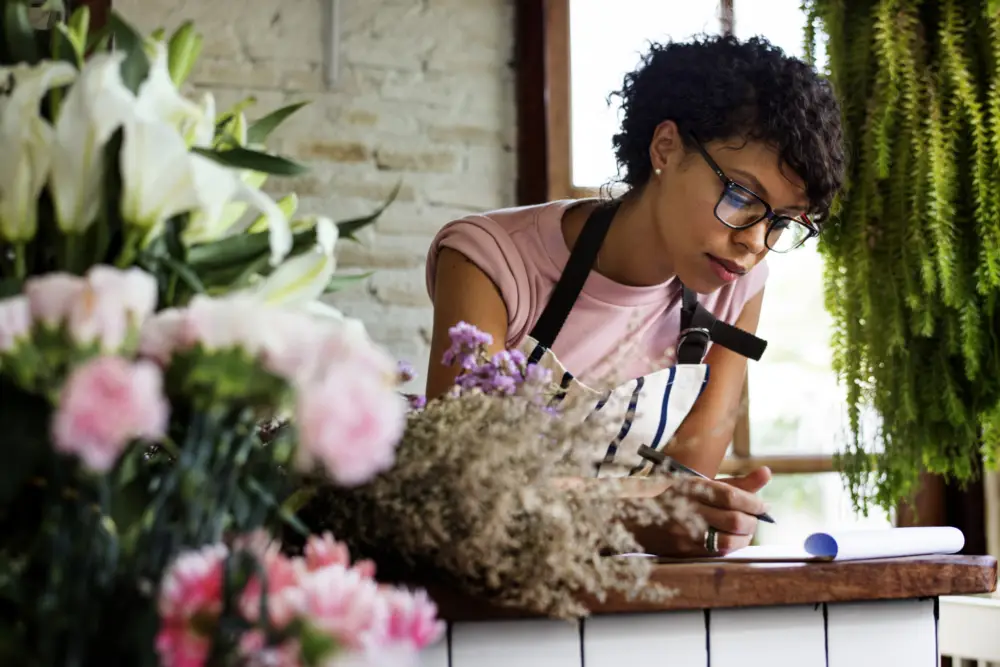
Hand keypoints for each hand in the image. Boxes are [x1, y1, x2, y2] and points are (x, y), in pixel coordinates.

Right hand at [631, 466, 771, 556]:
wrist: (631, 517)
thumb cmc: (673, 496)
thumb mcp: (700, 484)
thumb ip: (735, 483)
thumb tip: (767, 473)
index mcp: (690, 487)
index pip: (730, 495)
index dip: (752, 502)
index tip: (762, 505)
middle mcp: (687, 509)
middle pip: (734, 519)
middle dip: (752, 521)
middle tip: (755, 518)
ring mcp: (684, 533)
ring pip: (728, 541)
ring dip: (744, 537)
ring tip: (745, 530)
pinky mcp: (683, 551)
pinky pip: (717, 552)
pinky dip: (731, 546)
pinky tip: (731, 539)